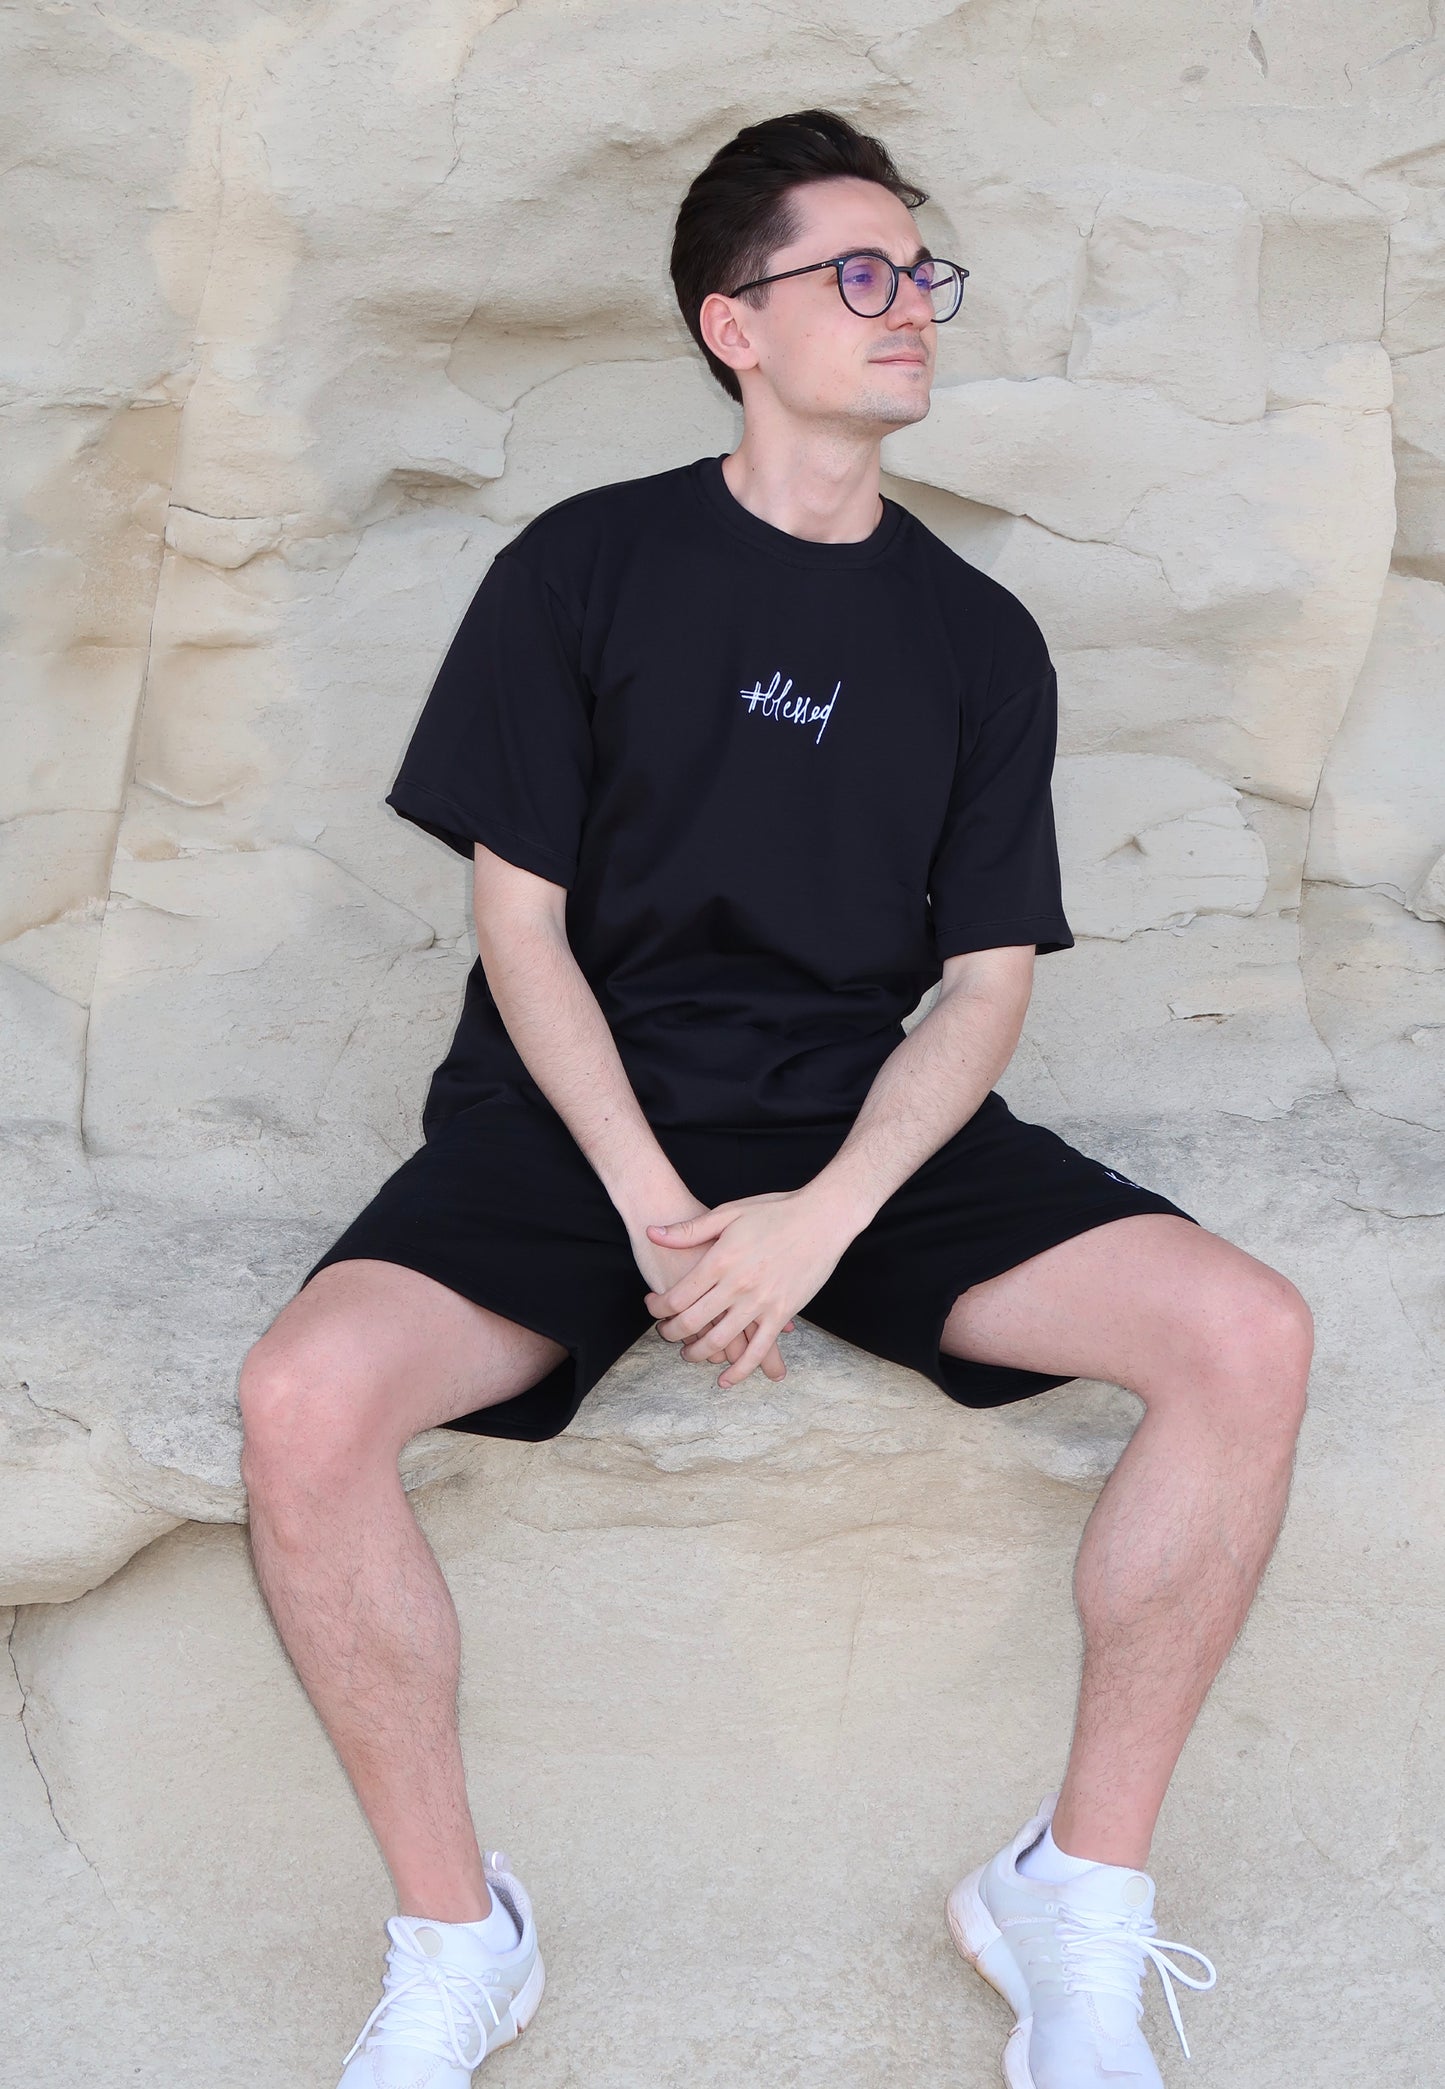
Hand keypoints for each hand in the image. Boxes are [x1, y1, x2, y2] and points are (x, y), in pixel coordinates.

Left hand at [643, 1186, 854, 1389]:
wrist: (822, 1218)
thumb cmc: (774, 1211)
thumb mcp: (728, 1213)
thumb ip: (689, 1229)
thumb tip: (651, 1232)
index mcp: (719, 1260)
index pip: (676, 1296)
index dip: (658, 1307)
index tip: (653, 1307)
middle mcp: (736, 1285)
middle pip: (691, 1323)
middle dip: (671, 1333)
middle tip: (665, 1333)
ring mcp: (760, 1303)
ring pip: (719, 1341)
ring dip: (697, 1354)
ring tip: (688, 1354)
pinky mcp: (782, 1314)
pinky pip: (758, 1350)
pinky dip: (740, 1370)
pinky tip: (726, 1379)